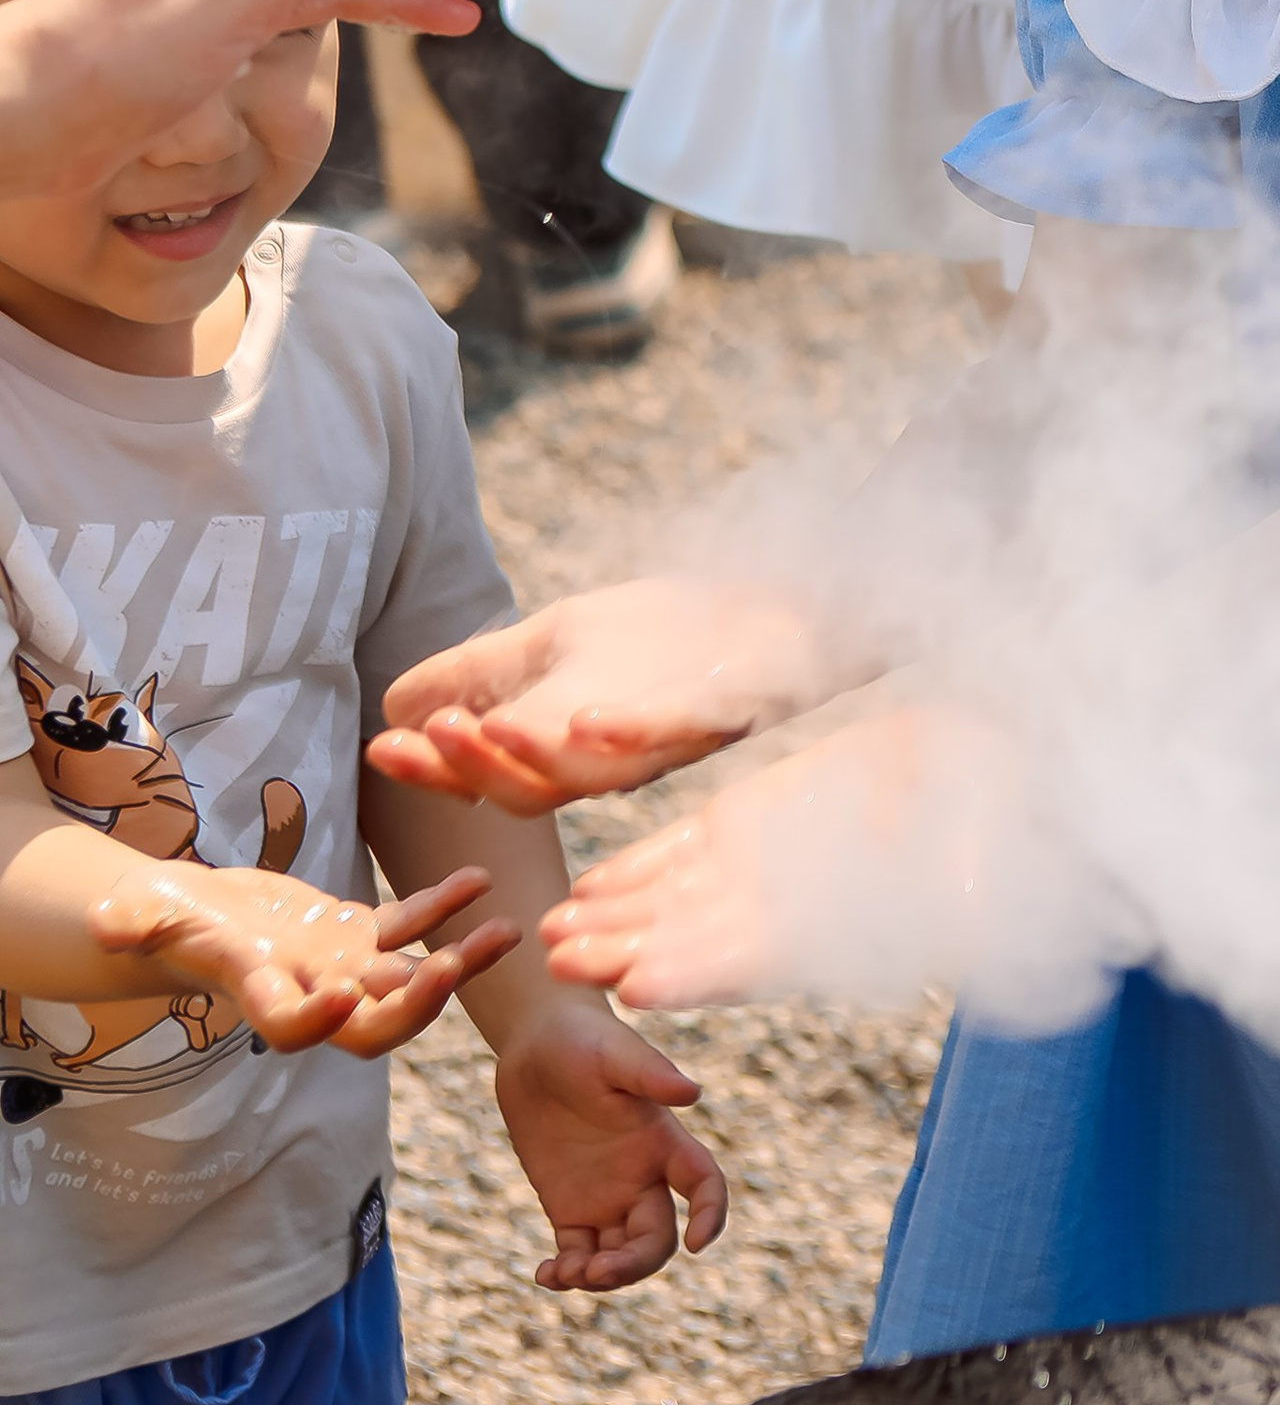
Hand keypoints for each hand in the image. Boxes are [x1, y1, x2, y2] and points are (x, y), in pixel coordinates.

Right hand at [89, 858, 515, 1055]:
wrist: (188, 917)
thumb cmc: (156, 917)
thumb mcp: (143, 914)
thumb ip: (134, 921)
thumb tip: (107, 923)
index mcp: (261, 994)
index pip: (295, 1031)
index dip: (318, 1024)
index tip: (341, 1000)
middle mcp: (311, 993)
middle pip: (372, 1025)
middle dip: (416, 1006)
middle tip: (455, 969)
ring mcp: (340, 967)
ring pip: (411, 979)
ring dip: (460, 961)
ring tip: (509, 932)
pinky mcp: (356, 935)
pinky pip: (411, 927)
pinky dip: (445, 907)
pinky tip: (480, 878)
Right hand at [370, 580, 827, 813]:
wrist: (773, 614)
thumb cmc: (666, 635)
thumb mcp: (557, 643)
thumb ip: (485, 673)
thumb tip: (397, 702)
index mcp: (570, 751)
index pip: (489, 773)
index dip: (434, 769)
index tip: (381, 747)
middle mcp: (612, 763)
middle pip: (530, 790)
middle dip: (470, 769)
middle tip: (421, 736)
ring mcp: (664, 742)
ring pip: (588, 773)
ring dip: (531, 753)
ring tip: (481, 727)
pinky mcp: (714, 711)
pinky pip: (669, 735)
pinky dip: (625, 732)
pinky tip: (585, 716)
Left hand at [493, 999, 727, 1290]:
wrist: (537, 1043)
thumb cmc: (583, 1038)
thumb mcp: (614, 1052)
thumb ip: (650, 1073)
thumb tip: (693, 1094)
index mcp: (662, 1141)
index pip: (703, 1184)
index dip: (710, 1215)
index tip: (696, 1244)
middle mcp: (641, 1176)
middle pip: (655, 1240)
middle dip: (633, 1265)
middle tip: (595, 1270)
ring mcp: (605, 1196)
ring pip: (618, 1256)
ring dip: (599, 1277)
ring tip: (562, 1271)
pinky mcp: (568, 1206)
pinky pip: (576, 1254)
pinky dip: (566, 1274)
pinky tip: (544, 1273)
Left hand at [540, 702, 1027, 1011]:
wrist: (964, 757)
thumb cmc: (979, 802)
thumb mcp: (978, 841)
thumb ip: (967, 879)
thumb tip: (971, 903)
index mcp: (832, 919)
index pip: (758, 958)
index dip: (701, 973)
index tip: (643, 986)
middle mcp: (782, 908)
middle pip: (691, 943)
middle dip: (625, 954)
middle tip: (564, 963)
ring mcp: (756, 870)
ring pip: (669, 905)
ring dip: (612, 921)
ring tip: (552, 932)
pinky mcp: (741, 824)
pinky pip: (675, 857)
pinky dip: (633, 872)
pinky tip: (588, 884)